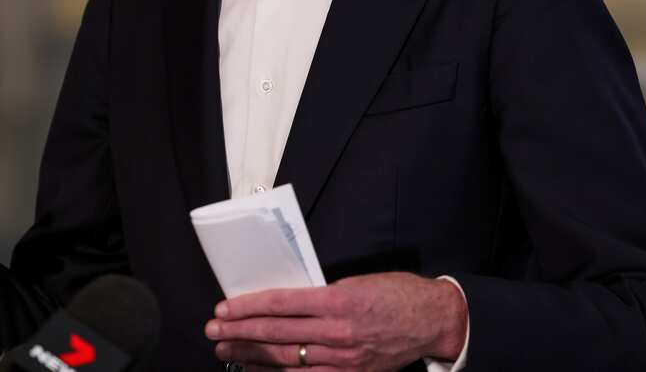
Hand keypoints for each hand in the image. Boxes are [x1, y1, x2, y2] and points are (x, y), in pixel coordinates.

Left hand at [205, 272, 467, 370]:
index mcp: (337, 300)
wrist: (432, 320)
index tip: (224, 307)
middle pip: (277, 333)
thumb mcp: (356, 282)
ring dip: (252, 355)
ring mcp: (343, 357)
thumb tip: (285, 299)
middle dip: (240, 332)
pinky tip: (260, 371)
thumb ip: (321, 294)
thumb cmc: (396, 294)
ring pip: (287, 358)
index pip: (281, 303)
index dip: (248, 306)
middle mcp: (337, 331)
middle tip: (212, 331)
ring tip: (226, 351)